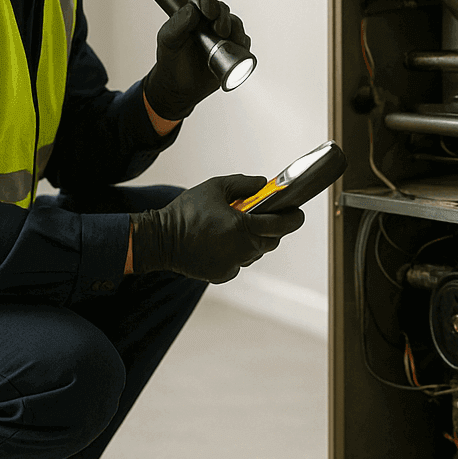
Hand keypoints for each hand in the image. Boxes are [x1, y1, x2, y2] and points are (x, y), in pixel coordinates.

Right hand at [129, 174, 304, 282]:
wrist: (159, 240)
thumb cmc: (186, 212)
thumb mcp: (215, 187)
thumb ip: (243, 184)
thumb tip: (263, 184)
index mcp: (241, 226)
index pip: (280, 224)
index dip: (293, 218)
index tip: (298, 213)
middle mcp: (241, 248)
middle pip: (271, 241)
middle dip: (273, 230)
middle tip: (265, 218)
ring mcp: (232, 264)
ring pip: (255, 253)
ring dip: (253, 241)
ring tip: (237, 228)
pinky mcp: (223, 274)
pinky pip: (239, 263)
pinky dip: (237, 253)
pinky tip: (222, 242)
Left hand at [142, 0, 249, 120]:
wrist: (180, 89)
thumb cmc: (171, 61)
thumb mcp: (168, 41)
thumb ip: (177, 24)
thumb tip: (192, 10)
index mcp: (192, 15)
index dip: (208, 2)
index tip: (208, 13)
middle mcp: (208, 23)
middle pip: (222, 10)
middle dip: (223, 18)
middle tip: (219, 31)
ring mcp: (222, 36)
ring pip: (235, 24)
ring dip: (235, 30)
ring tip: (229, 41)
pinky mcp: (233, 50)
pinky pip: (243, 43)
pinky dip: (243, 45)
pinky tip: (237, 50)